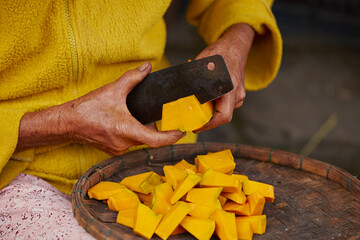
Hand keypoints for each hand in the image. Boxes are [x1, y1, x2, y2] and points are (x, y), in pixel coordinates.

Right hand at [66, 62, 184, 154]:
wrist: (67, 123)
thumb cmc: (88, 109)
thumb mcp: (113, 89)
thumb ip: (132, 77)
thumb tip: (147, 67)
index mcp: (128, 131)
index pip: (157, 140)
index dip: (172, 137)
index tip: (182, 131)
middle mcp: (125, 144)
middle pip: (150, 138)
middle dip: (158, 128)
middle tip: (166, 116)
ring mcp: (118, 149)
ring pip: (140, 140)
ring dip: (145, 129)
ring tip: (145, 115)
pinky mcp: (113, 149)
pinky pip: (130, 142)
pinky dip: (134, 132)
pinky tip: (130, 120)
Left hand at [194, 23, 254, 132]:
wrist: (236, 45)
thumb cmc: (220, 53)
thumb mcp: (203, 64)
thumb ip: (194, 79)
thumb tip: (178, 89)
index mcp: (231, 88)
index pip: (223, 116)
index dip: (209, 125)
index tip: (196, 127)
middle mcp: (238, 94)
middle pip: (221, 115)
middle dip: (206, 119)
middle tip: (190, 121)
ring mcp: (239, 95)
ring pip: (223, 110)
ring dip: (210, 111)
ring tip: (195, 109)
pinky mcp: (237, 94)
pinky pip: (225, 104)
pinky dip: (214, 105)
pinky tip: (204, 100)